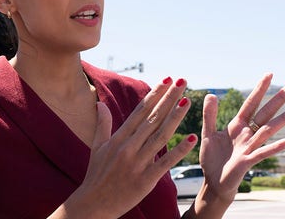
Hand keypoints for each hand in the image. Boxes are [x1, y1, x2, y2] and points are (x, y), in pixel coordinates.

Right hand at [50, 77, 197, 217]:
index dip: (155, 95)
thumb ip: (102, 124)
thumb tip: (100, 103)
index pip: (140, 111)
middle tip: (183, 82)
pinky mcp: (145, 180)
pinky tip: (191, 138)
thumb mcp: (97, 147)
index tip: (167, 80)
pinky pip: (165, 163)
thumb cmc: (95, 175)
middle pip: (152, 118)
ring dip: (175, 118)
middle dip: (168, 99)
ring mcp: (137, 163)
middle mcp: (128, 147)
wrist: (93, 204)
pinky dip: (179, 151)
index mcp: (119, 138)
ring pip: (160, 136)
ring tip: (188, 101)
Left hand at [193, 73, 284, 215]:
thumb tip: (212, 94)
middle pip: (265, 112)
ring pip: (268, 130)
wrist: (214, 182)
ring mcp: (250, 147)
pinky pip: (263, 152)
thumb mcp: (208, 134)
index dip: (259, 90)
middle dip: (279, 98)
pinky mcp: (248, 161)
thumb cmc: (213, 159)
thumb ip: (210, 115)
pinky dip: (276, 146)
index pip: (250, 104)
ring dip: (283, 119)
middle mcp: (247, 134)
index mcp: (236, 126)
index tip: (269, 74)